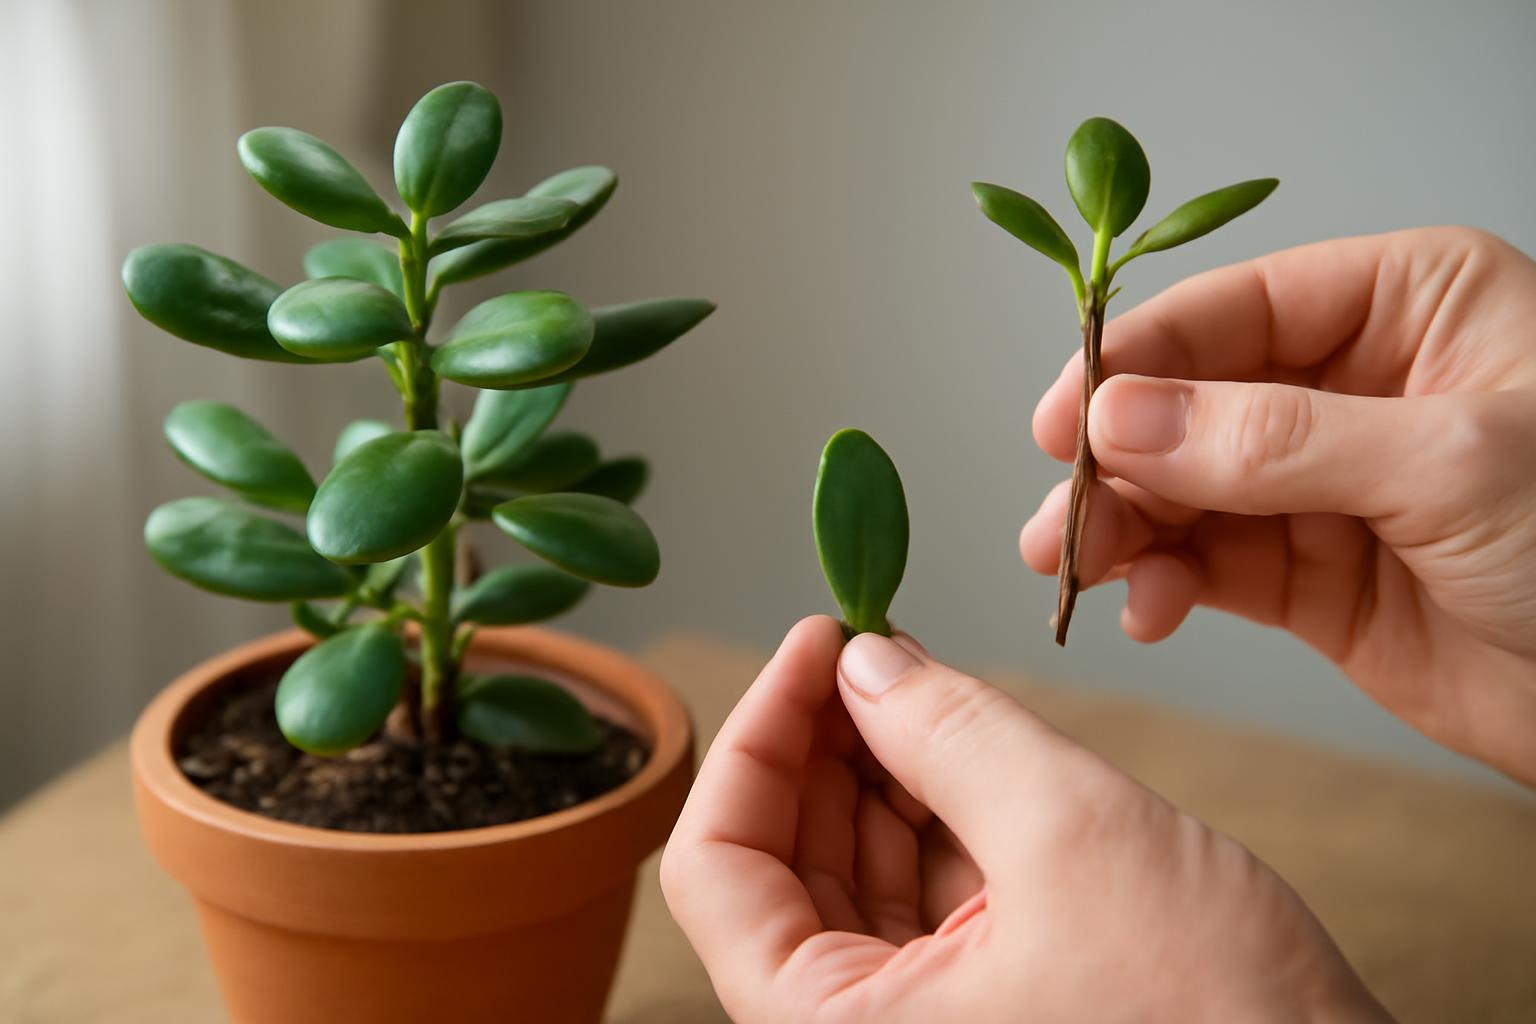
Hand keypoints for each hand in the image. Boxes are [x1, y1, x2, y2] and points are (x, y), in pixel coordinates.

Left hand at [662, 617, 1386, 1022]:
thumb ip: (952, 735)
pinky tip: (960, 733)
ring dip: (879, 762)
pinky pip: (925, 889)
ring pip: (855, 869)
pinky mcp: (990, 1000)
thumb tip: (868, 663)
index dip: (754, 736)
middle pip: (783, 861)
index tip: (816, 641)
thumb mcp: (1073, 840)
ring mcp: (926, 1017)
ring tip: (914, 673)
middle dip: (823, 738)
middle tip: (868, 641)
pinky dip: (936, 804)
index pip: (713, 868)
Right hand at [1023, 227, 1535, 785]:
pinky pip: (1209, 564)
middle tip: (1068, 515)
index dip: (1140, 359)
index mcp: (1407, 304)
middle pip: (1192, 402)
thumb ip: (1275, 440)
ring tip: (1081, 567)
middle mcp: (1356, 383)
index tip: (1066, 419)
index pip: (1236, 309)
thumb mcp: (1449, 465)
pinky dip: (1164, 583)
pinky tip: (1148, 606)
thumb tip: (1125, 420)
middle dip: (1121, 461)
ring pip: (1185, 487)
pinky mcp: (1314, 575)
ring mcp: (1327, 484)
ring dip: (1125, 526)